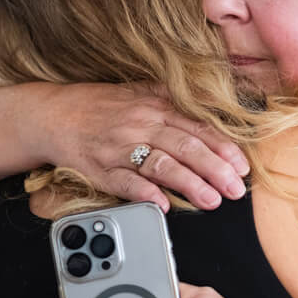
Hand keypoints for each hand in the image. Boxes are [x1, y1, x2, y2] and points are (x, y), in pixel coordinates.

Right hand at [44, 84, 249, 211]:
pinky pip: (125, 182)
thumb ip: (174, 101)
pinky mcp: (100, 168)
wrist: (54, 114)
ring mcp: (120, 147)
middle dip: (215, 169)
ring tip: (211, 200)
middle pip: (185, 147)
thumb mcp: (141, 93)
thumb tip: (213, 109)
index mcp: (155, 107)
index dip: (223, 148)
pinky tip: (162, 204)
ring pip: (160, 165)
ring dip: (189, 184)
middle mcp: (141, 125)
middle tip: (236, 190)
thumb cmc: (102, 106)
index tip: (242, 167)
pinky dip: (144, 193)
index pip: (198, 128)